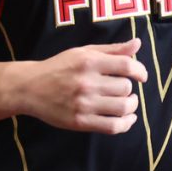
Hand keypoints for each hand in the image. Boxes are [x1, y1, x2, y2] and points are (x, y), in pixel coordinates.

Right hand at [18, 38, 147, 133]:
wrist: (30, 88)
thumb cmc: (59, 67)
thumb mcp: (83, 52)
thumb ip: (112, 49)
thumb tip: (137, 44)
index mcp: (89, 62)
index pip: (126, 66)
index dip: (140, 71)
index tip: (141, 76)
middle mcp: (87, 82)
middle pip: (125, 88)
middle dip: (130, 88)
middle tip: (124, 89)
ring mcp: (83, 104)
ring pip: (123, 107)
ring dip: (131, 105)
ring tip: (128, 102)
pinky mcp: (80, 122)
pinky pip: (113, 126)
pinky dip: (126, 124)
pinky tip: (128, 118)